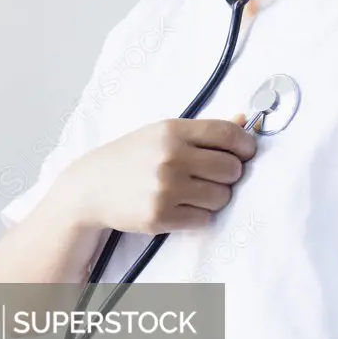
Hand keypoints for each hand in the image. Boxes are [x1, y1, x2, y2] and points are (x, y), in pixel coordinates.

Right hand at [60, 114, 256, 234]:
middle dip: (230, 174)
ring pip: (222, 197)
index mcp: (173, 130)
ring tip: (195, 191)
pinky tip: (183, 206)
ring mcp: (165, 189)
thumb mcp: (164, 133)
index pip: (228, 134)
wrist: (91, 187)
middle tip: (215, 174)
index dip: (246, 144)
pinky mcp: (160, 217)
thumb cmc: (133, 157)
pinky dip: (200, 214)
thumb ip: (205, 129)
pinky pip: (204, 219)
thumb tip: (243, 119)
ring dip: (216, 196)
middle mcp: (171, 157)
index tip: (247, 152)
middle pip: (231, 169)